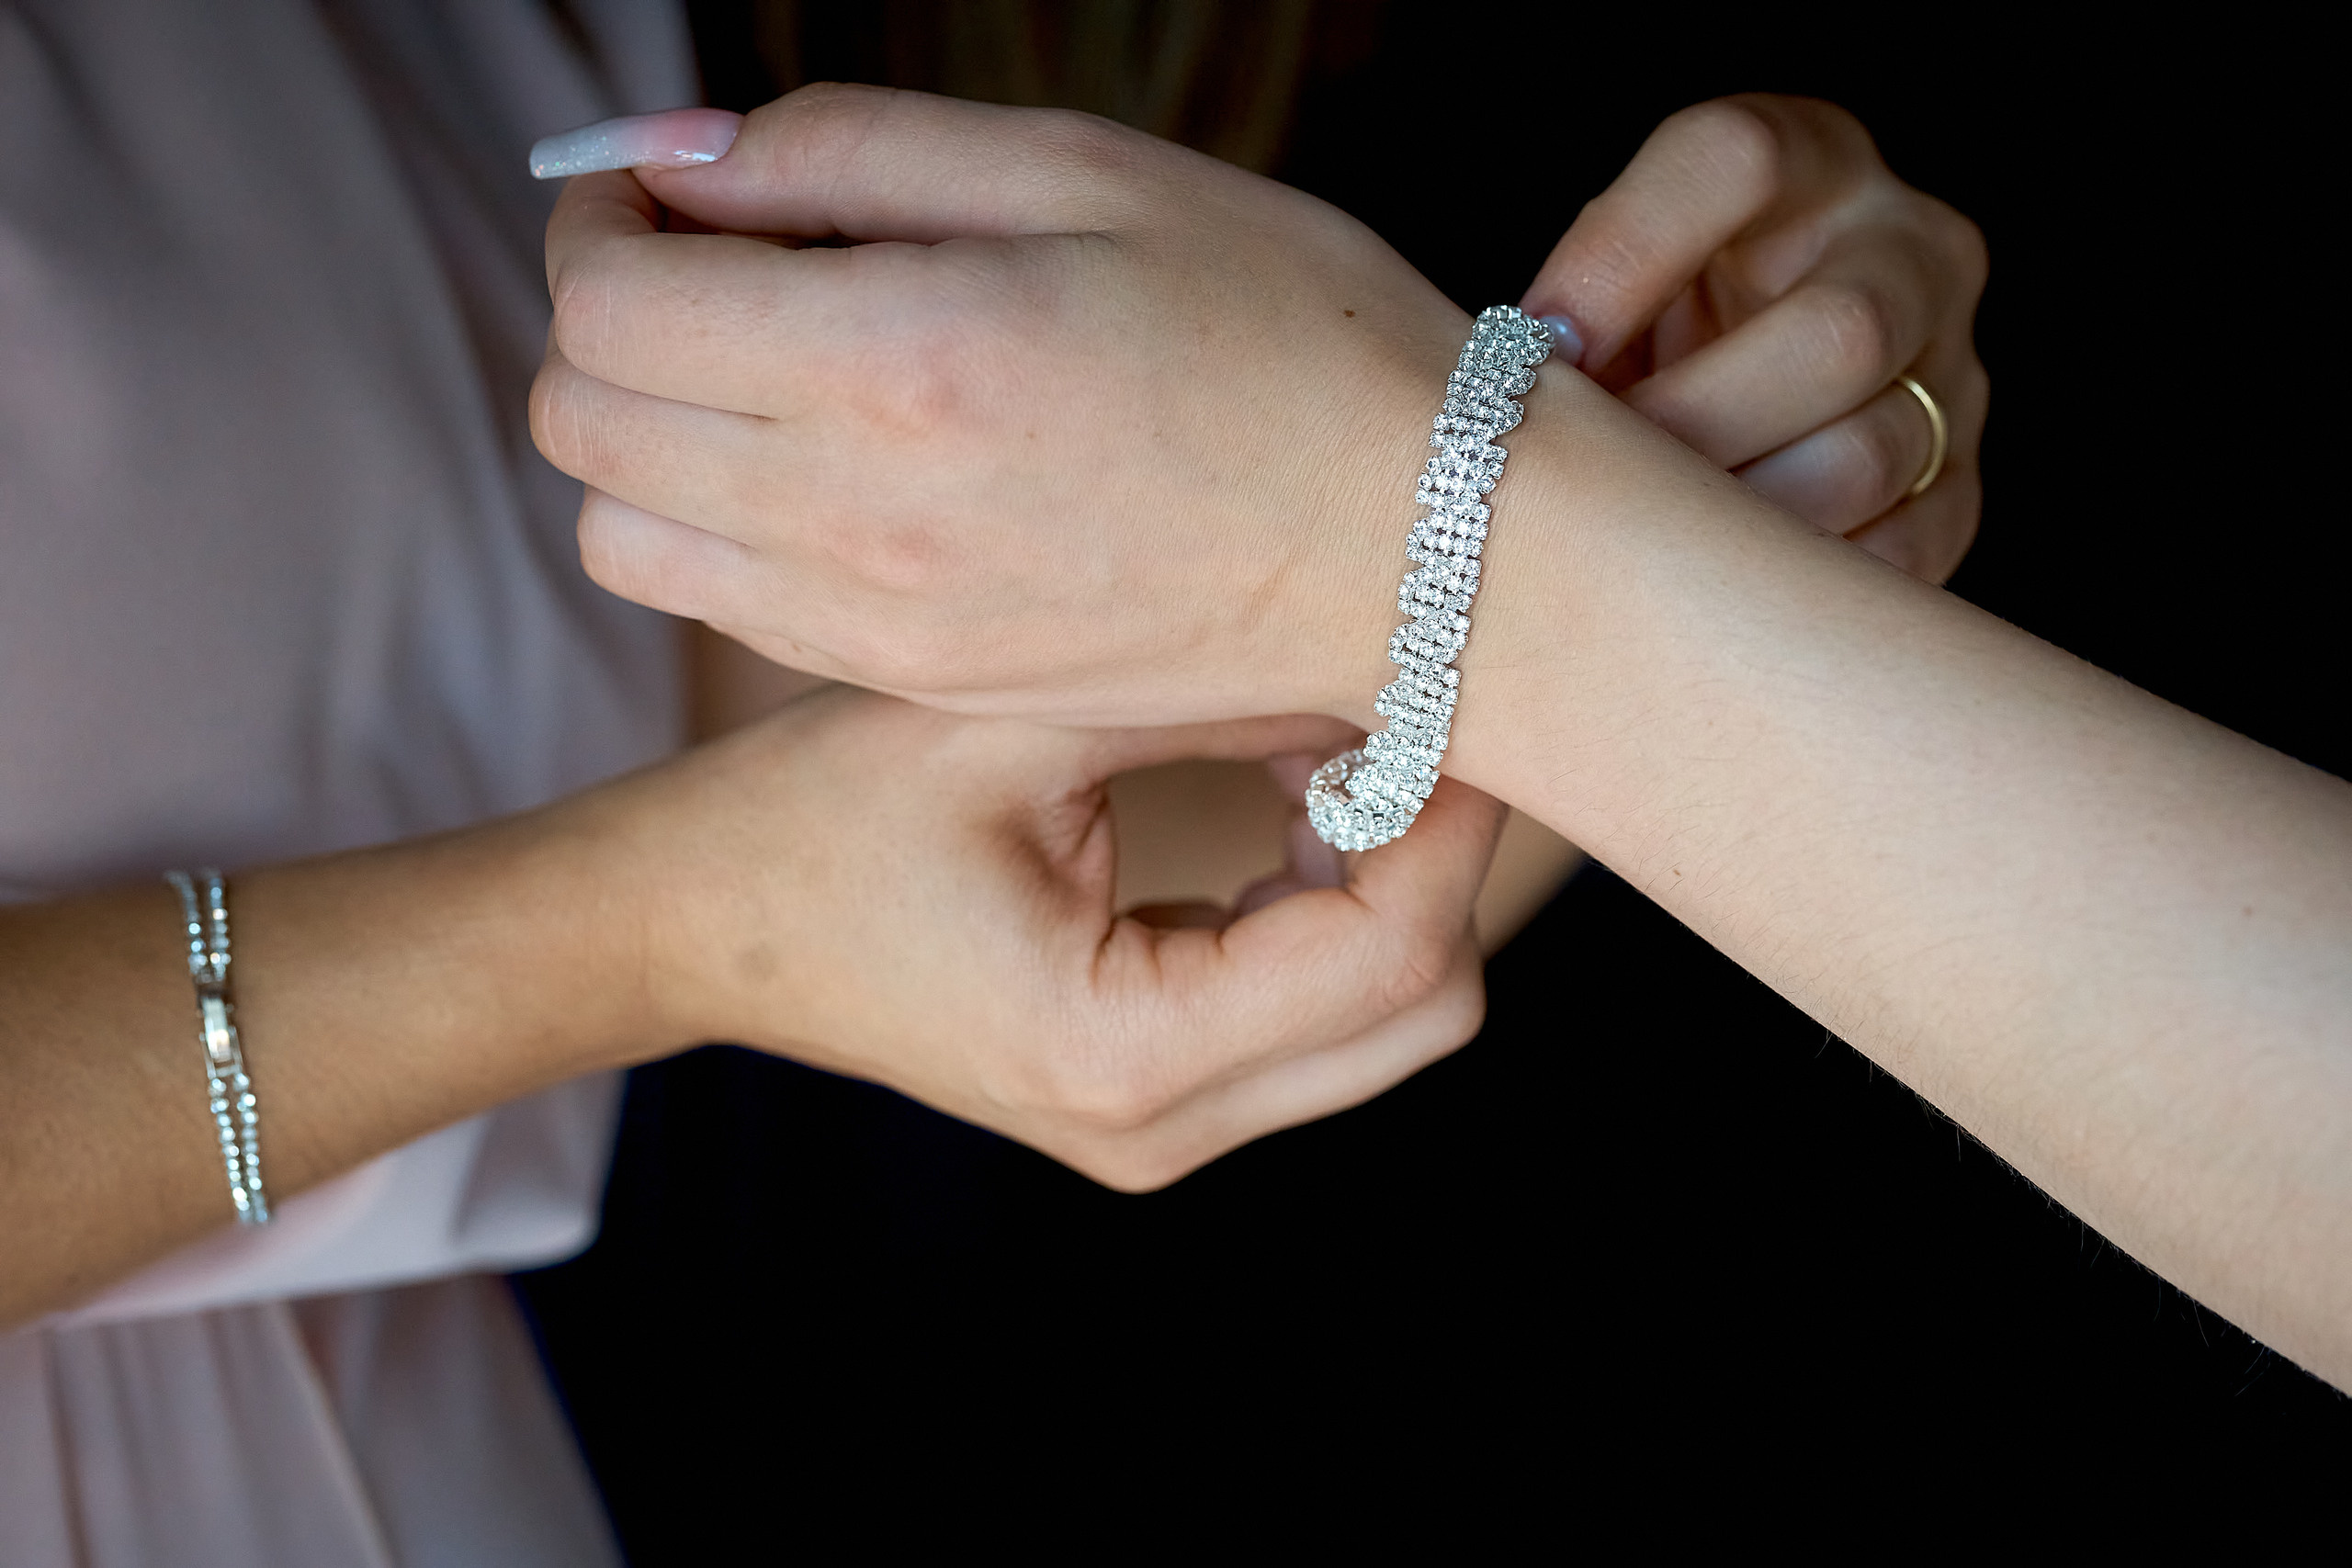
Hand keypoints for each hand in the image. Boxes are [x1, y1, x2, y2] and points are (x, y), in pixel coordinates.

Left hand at [531, 85, 1471, 726]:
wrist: (1420, 554)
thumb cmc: (1291, 335)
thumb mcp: (1090, 175)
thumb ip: (853, 150)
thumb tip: (679, 161)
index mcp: (901, 361)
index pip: (606, 303)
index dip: (601, 218)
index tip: (671, 188)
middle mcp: (862, 516)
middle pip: (580, 422)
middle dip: (604, 317)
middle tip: (711, 264)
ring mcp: (881, 623)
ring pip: (622, 534)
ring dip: (644, 434)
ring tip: (759, 373)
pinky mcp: (914, 680)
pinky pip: (723, 608)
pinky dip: (714, 526)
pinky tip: (825, 465)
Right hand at [586, 686, 1503, 1188]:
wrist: (697, 924)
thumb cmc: (816, 817)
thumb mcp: (1008, 721)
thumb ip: (1206, 691)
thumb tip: (1379, 646)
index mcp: (1126, 1052)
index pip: (1391, 955)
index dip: (1450, 816)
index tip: (1444, 686)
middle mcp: (1161, 1127)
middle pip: (1425, 1012)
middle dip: (1440, 855)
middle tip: (1398, 712)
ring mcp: (1159, 1132)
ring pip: (1389, 1021)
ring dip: (1392, 878)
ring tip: (1325, 742)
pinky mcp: (1152, 1102)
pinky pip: (1316, 1020)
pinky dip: (1335, 908)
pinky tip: (1288, 799)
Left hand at [1522, 96, 1986, 583]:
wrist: (1738, 387)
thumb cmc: (1641, 331)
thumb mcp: (1609, 283)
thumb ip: (1571, 316)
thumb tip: (1490, 418)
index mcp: (1807, 157)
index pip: (1733, 161)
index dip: (1622, 258)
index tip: (1537, 344)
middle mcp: (1908, 250)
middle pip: (1836, 334)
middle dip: (1689, 424)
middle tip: (1591, 482)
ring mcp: (1953, 375)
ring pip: (1863, 458)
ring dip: (1729, 522)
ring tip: (1632, 553)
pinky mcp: (1957, 492)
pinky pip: (1893, 557)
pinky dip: (1785, 591)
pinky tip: (1704, 598)